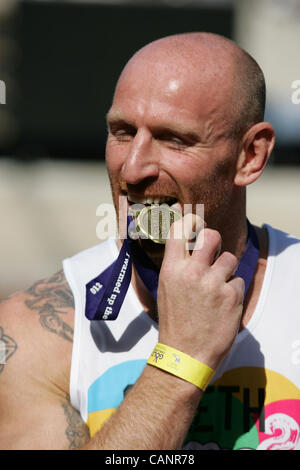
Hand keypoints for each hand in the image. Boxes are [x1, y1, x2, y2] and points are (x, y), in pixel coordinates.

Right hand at [157, 214, 243, 369]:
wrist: (184, 354)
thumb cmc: (174, 322)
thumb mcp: (166, 289)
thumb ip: (178, 266)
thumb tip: (189, 246)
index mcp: (172, 269)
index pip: (179, 230)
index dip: (189, 220)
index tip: (194, 220)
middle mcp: (192, 272)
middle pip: (211, 236)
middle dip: (215, 240)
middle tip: (214, 252)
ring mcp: (213, 283)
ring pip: (230, 258)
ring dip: (226, 270)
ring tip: (218, 287)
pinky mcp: (231, 296)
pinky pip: (238, 281)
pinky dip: (233, 290)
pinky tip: (223, 305)